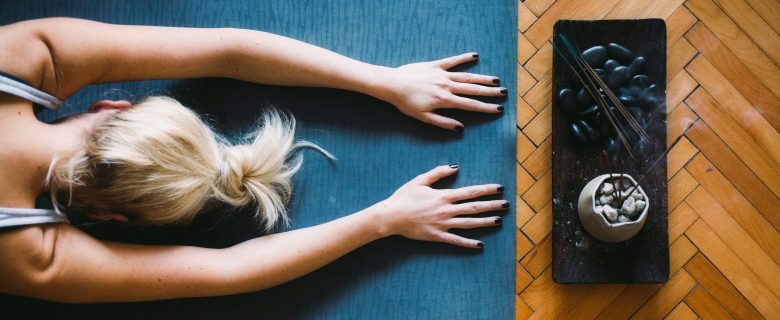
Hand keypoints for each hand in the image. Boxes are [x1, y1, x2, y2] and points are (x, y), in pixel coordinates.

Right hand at [370, 164, 506, 248]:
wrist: (391, 217)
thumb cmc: (403, 197)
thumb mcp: (420, 180)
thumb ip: (438, 173)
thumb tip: (455, 167)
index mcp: (443, 195)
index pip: (471, 192)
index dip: (486, 190)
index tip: (500, 188)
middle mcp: (446, 210)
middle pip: (474, 208)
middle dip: (492, 206)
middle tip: (506, 205)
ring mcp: (443, 224)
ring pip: (469, 224)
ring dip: (485, 222)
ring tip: (499, 221)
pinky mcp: (437, 236)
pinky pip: (456, 241)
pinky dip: (469, 243)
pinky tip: (480, 245)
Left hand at [380, 52, 506, 130]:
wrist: (393, 84)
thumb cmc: (406, 103)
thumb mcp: (423, 117)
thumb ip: (443, 122)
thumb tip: (460, 128)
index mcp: (445, 100)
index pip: (470, 105)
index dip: (485, 108)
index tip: (498, 109)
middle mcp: (447, 86)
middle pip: (473, 89)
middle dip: (489, 92)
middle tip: (504, 93)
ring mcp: (442, 74)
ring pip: (466, 76)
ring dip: (482, 78)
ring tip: (495, 80)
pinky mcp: (435, 65)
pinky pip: (452, 61)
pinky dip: (464, 58)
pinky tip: (475, 55)